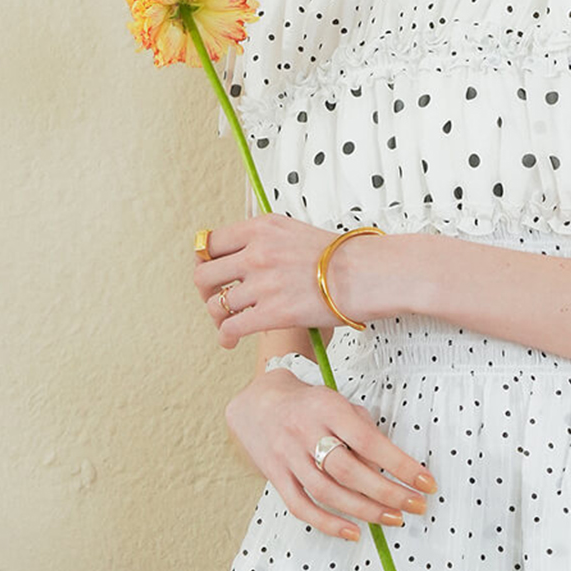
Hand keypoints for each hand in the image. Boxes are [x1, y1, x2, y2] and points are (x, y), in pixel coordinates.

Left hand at [194, 215, 351, 347]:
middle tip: (215, 300)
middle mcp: (257, 253)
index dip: (204, 261)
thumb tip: (242, 255)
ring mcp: (264, 283)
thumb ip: (264, 240)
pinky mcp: (273, 313)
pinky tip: (230, 341)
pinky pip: (231, 327)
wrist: (367, 273)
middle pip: (204, 275)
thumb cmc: (340, 257)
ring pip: (216, 305)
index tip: (210, 272)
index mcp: (261, 229)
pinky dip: (225, 337)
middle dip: (205, 292)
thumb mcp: (294, 231)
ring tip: (228, 324)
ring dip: (217, 318)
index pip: (210, 243)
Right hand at [226, 367, 436, 542]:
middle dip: (387, 493)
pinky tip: (354, 532)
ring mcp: (288, 457)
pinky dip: (328, 524)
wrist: (258, 404)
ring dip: (364, 511)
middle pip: (348, 471)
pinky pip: (302, 506)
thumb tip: (388, 470)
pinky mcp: (276, 477)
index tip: (425, 481)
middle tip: (416, 505)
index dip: (399, 464)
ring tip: (394, 519)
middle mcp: (305, 433)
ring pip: (327, 492)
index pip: (369, 441)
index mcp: (328, 409)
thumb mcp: (341, 404)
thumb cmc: (310, 406)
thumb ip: (364, 432)